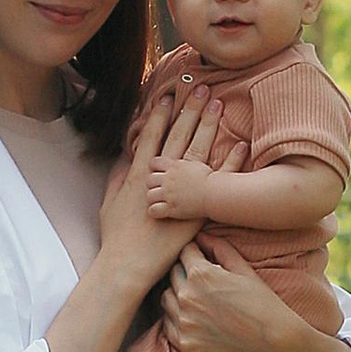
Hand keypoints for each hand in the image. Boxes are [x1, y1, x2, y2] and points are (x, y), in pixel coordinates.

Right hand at [98, 85, 220, 288]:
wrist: (127, 263)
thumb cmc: (116, 236)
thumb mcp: (110, 202)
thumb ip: (118, 177)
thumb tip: (125, 159)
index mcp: (139, 172)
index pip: (151, 134)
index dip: (159, 113)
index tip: (167, 96)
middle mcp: (161, 177)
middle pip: (178, 135)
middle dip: (189, 110)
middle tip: (200, 88)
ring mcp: (180, 191)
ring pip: (198, 150)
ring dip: (209, 125)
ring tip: (219, 104)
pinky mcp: (196, 208)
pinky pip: (218, 180)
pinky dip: (230, 161)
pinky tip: (241, 145)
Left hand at [143, 154, 215, 224]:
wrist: (216, 193)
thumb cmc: (211, 180)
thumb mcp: (197, 166)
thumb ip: (185, 164)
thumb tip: (187, 161)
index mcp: (175, 166)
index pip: (154, 162)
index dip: (154, 169)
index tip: (160, 175)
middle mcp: (169, 179)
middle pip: (149, 180)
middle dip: (153, 186)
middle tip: (161, 192)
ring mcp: (169, 194)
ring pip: (149, 195)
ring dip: (153, 199)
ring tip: (161, 202)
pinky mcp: (171, 208)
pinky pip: (153, 210)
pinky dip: (155, 212)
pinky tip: (162, 212)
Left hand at [159, 244, 350, 351]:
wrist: (273, 341)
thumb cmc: (262, 302)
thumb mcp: (244, 269)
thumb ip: (220, 248)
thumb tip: (202, 235)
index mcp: (201, 274)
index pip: (184, 252)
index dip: (193, 252)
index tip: (200, 257)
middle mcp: (187, 296)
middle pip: (172, 274)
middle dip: (184, 272)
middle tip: (200, 279)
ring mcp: (184, 321)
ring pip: (166, 298)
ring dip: (176, 294)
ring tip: (194, 298)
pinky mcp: (184, 342)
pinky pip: (167, 324)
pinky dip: (175, 318)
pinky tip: (191, 317)